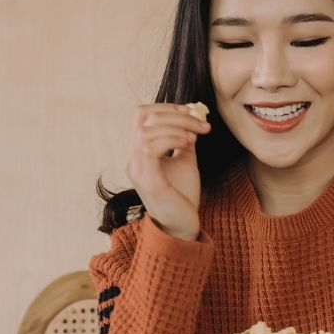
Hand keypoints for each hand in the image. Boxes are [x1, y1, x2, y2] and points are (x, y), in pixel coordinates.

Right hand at [125, 103, 210, 239]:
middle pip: (144, 118)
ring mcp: (137, 170)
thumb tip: (193, 116)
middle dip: (176, 114)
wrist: (182, 226)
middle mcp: (132, 160)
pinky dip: (172, 139)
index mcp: (138, 153)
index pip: (142, 115)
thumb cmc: (182, 196)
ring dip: (176, 127)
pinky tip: (189, 143)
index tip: (192, 111)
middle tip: (201, 123)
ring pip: (146, 130)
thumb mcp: (184, 160)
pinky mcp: (148, 180)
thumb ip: (184, 139)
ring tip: (196, 135)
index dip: (166, 107)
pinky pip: (150, 148)